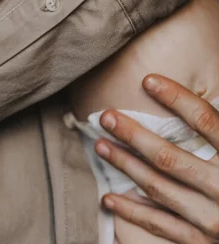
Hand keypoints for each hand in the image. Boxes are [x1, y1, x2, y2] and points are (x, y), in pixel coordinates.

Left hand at [95, 75, 218, 242]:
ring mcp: (213, 219)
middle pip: (169, 156)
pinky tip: (109, 198)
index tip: (148, 80)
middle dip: (133, 135)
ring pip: (157, 187)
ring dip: (125, 165)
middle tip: (107, 117)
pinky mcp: (202, 243)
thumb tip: (205, 90)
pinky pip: (160, 225)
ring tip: (101, 146)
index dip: (176, 97)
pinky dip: (131, 211)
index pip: (204, 120)